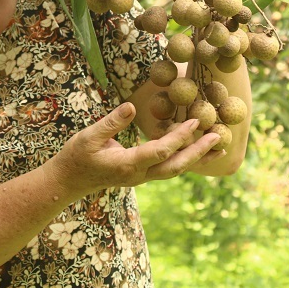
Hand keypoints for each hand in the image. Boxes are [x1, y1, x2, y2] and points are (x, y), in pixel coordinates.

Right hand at [51, 102, 224, 196]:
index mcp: (127, 164)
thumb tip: (132, 106)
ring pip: (175, 170)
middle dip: (198, 152)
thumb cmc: (77, 156)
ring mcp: (141, 177)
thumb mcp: (89, 136)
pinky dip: (184, 158)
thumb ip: (111, 122)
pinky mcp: (141, 174)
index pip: (160, 151)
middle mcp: (139, 175)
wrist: (69, 181)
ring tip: (218, 149)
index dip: (179, 137)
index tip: (195, 121)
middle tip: (218, 138)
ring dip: (196, 159)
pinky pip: (167, 168)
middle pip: (176, 166)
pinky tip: (195, 150)